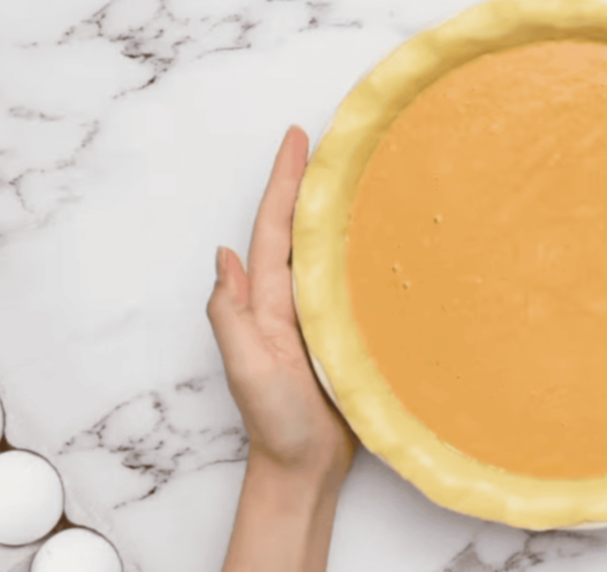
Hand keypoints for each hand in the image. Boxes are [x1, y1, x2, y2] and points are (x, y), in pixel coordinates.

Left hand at [207, 126, 356, 487]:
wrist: (305, 467)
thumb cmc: (276, 422)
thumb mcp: (246, 368)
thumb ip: (232, 315)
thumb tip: (224, 255)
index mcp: (268, 301)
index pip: (275, 230)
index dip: (284, 183)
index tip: (298, 138)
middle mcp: (292, 300)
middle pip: (300, 229)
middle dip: (309, 182)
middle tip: (331, 141)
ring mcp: (319, 316)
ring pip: (326, 250)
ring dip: (337, 210)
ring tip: (358, 174)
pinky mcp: (345, 333)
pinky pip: (352, 281)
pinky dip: (361, 251)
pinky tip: (381, 238)